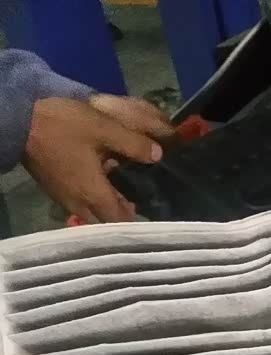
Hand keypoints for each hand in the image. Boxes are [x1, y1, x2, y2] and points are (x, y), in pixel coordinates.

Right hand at [23, 97, 164, 222]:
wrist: (17, 121)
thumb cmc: (62, 126)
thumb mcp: (103, 128)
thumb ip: (133, 143)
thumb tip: (157, 156)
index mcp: (95, 196)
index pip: (122, 222)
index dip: (137, 220)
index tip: (150, 210)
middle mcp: (80, 205)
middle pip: (107, 220)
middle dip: (121, 214)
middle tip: (137, 199)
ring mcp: (64, 200)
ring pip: (92, 213)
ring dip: (105, 206)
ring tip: (119, 190)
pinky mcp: (54, 191)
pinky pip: (79, 203)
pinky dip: (91, 198)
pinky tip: (97, 181)